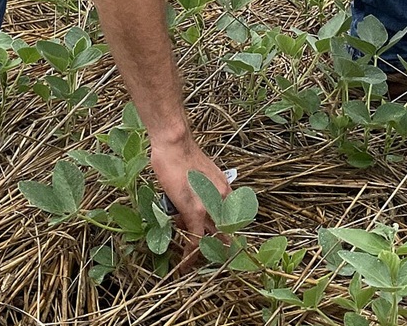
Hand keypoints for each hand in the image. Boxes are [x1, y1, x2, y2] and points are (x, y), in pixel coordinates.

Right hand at [149, 137, 230, 267]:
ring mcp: (210, 205)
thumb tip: (191, 207)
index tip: (225, 244)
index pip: (231, 217)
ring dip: (205, 252)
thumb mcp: (200, 174)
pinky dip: (191, 253)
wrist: (175, 142)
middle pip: (227, 230)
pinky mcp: (195, 211)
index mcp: (225, 188)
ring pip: (212, 237)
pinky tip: (186, 263)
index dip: (228, 234)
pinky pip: (196, 239)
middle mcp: (223, 198)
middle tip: (219, 260)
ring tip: (196, 262)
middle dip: (224, 248)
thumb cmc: (182, 153)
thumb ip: (202, 191)